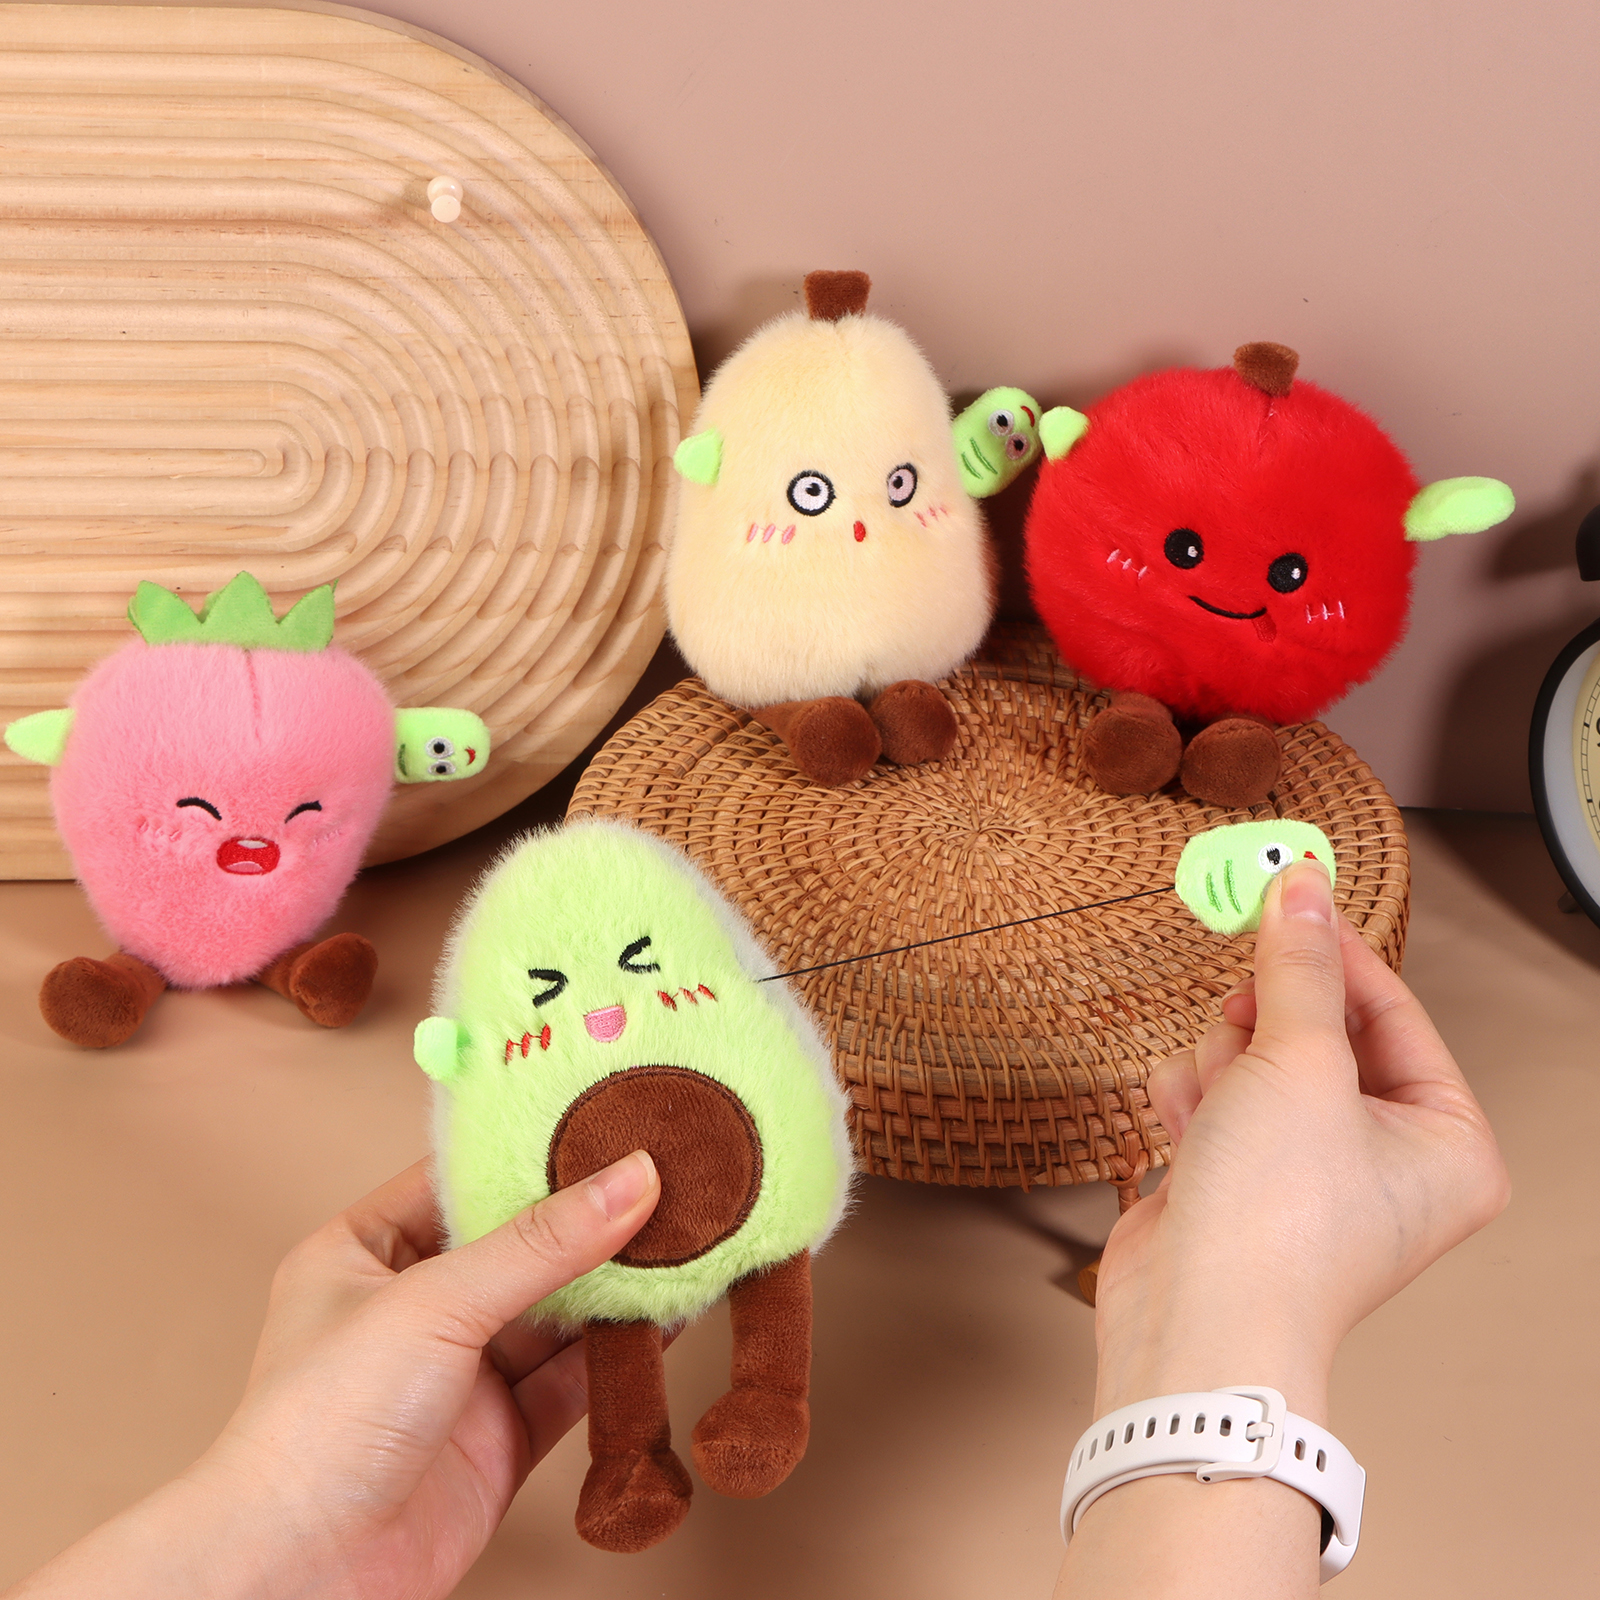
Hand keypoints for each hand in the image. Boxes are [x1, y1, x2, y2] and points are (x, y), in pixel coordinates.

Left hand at [9, 1152, 659, 1599]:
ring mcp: (459, 1377)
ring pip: (556, 1314)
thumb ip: (542, 1243)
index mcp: (365, 1253)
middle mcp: (413, 1309)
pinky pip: (573, 1380)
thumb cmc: (320, 1427)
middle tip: (671, 1173)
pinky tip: (673, 1315)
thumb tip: (633, 1178)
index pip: (463, 1178)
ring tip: (691, 1234)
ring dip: (617, 1283)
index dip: (535, 1149)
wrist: (298, 1582)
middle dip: (591, 1217)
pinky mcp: (500, 1438)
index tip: (610, 1116)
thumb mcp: (434, 1304)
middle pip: (521, 1246)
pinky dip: (622, 1352)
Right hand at [1093, 858, 1509, 1422]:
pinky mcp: (1241, 1184)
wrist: (1194, 1325)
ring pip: (1257, 1061)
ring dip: (1222, 1068)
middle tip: (1244, 1017)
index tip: (1288, 895)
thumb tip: (1302, 887)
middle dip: (1267, 1028)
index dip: (1335, 951)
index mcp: (1446, 1142)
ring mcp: (1309, 1175)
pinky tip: (1185, 1133)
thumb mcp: (1298, 1062)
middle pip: (1319, 1033)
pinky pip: (1216, 1100)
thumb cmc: (1276, 1224)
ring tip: (1217, 1109)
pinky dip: (1193, 1104)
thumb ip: (1297, 967)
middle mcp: (1387, 1162)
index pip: (1393, 1010)